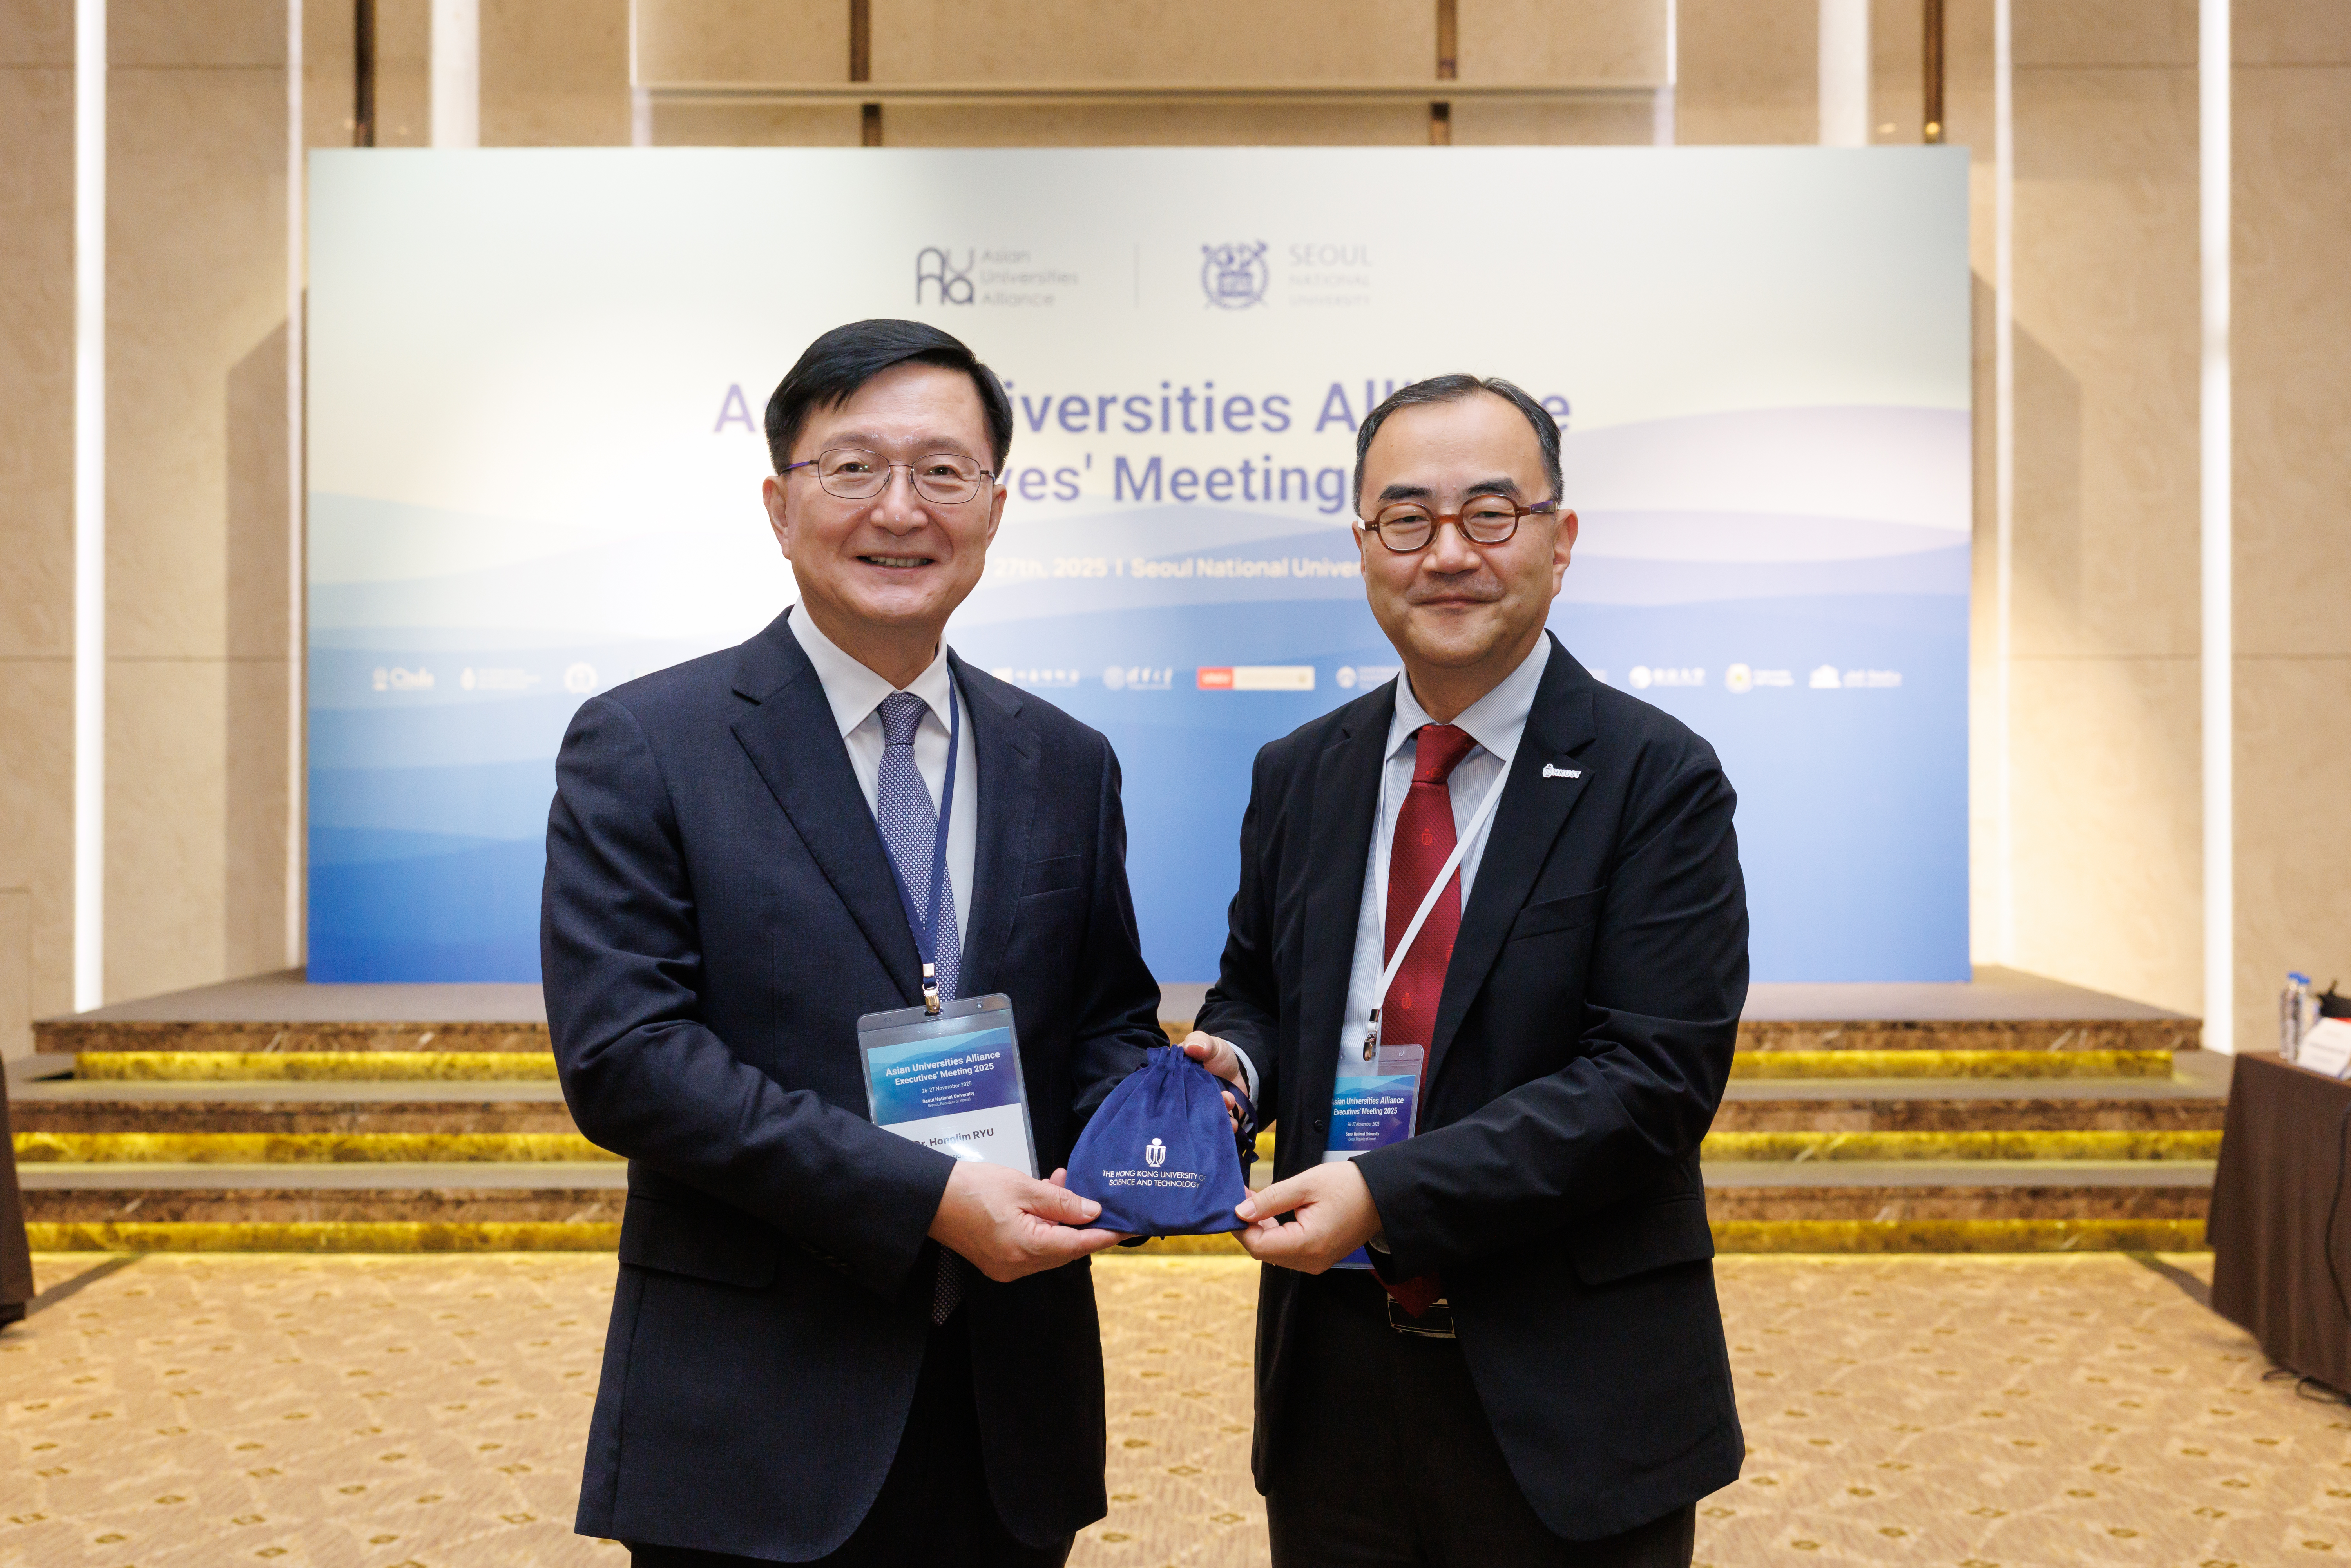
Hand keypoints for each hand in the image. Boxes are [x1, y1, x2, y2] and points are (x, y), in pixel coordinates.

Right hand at [928, 1163, 1126, 1281]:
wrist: (930, 1199)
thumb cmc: (971, 1189)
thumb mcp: (1023, 1188)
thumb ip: (1060, 1201)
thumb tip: (1092, 1212)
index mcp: (1027, 1248)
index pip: (1080, 1244)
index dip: (1107, 1235)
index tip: (1129, 1227)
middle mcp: (1019, 1266)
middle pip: (1066, 1248)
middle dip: (1083, 1222)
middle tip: (1095, 1194)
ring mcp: (1007, 1267)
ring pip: (1051, 1247)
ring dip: (1062, 1220)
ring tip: (1062, 1184)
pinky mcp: (999, 1262)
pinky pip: (1033, 1246)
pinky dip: (1044, 1226)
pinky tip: (1044, 1199)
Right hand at [1182, 1031, 1247, 1132]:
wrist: (1239, 1071)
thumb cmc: (1217, 1056)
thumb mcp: (1211, 1045)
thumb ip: (1202, 1042)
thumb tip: (1191, 1047)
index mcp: (1176, 1078)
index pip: (1166, 1086)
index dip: (1174, 1089)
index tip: (1188, 1085)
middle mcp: (1184, 1098)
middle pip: (1182, 1107)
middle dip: (1196, 1106)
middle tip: (1211, 1097)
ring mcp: (1199, 1111)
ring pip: (1199, 1120)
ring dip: (1214, 1114)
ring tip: (1228, 1099)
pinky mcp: (1213, 1120)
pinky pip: (1216, 1128)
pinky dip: (1224, 1126)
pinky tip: (1232, 1121)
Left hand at [1233, 1161, 1382, 1272]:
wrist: (1382, 1196)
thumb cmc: (1348, 1185)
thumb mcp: (1305, 1184)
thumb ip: (1270, 1199)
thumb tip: (1240, 1212)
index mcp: (1308, 1244)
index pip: (1258, 1246)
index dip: (1241, 1226)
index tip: (1233, 1202)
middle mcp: (1311, 1262)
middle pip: (1264, 1251)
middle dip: (1249, 1226)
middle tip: (1242, 1196)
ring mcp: (1316, 1263)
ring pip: (1274, 1252)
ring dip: (1261, 1229)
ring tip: (1255, 1200)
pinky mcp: (1319, 1257)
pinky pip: (1288, 1251)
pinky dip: (1276, 1233)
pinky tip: (1271, 1213)